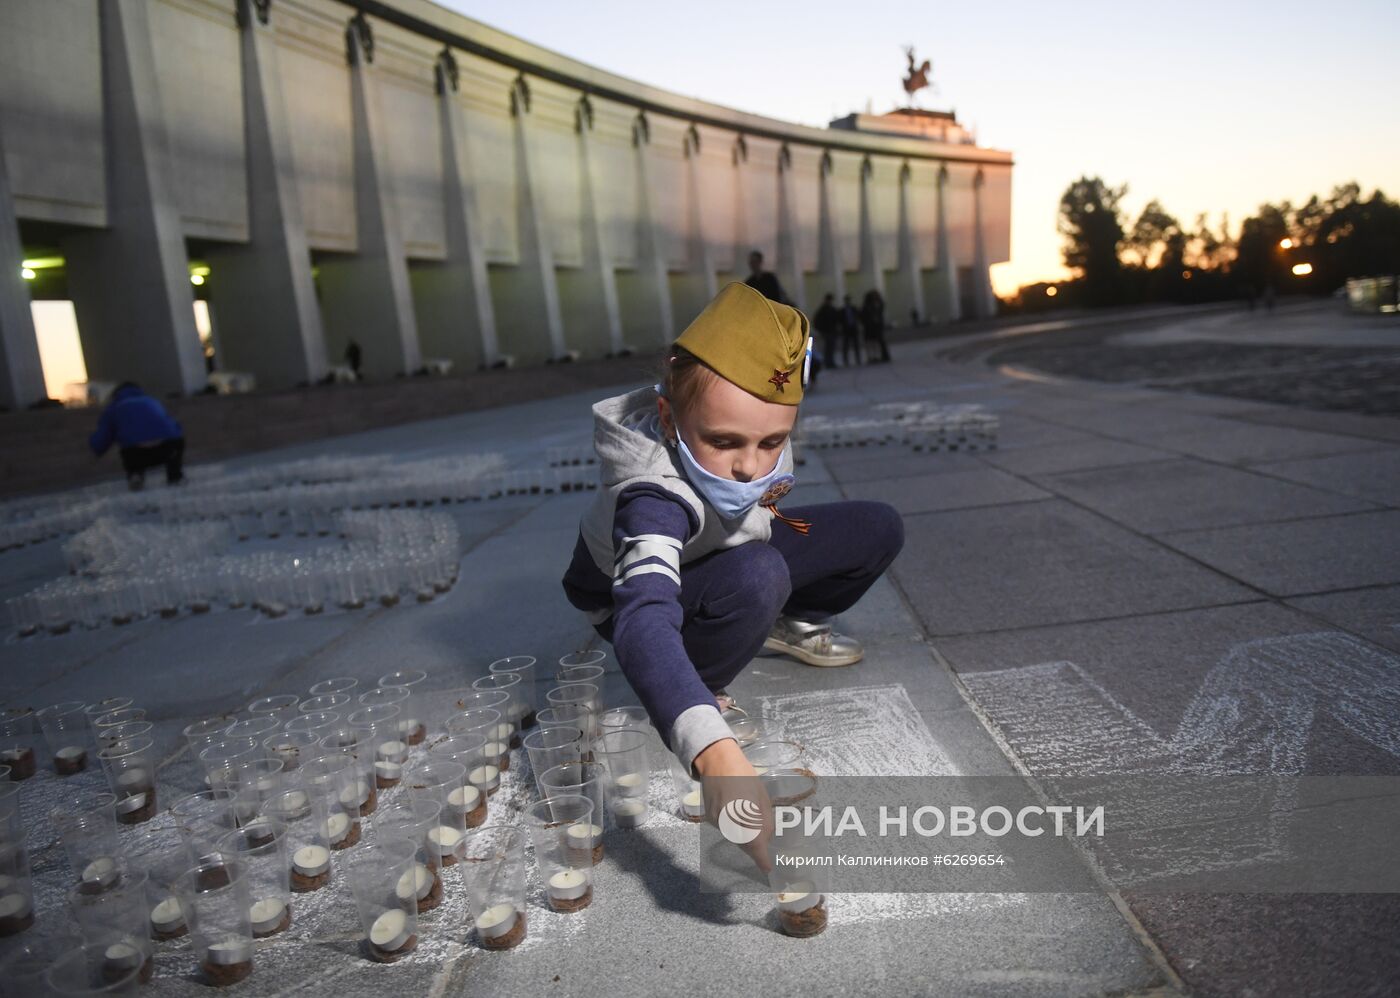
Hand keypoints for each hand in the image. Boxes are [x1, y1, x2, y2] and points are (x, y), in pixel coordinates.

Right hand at [693, 737, 773, 873]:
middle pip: (744, 844)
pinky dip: (735, 831)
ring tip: (753, 829)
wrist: (716, 761)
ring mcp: (717, 821)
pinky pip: (726, 831)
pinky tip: (740, 821)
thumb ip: (764, 819)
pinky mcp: (710, 818)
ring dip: (745, 839)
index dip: (761, 858)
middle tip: (764, 850)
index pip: (753, 842)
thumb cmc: (743, 774)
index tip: (768, 868)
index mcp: (744, 813)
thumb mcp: (761, 796)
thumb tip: (765, 838)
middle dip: (755, 848)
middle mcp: (728, 820)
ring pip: (734, 839)